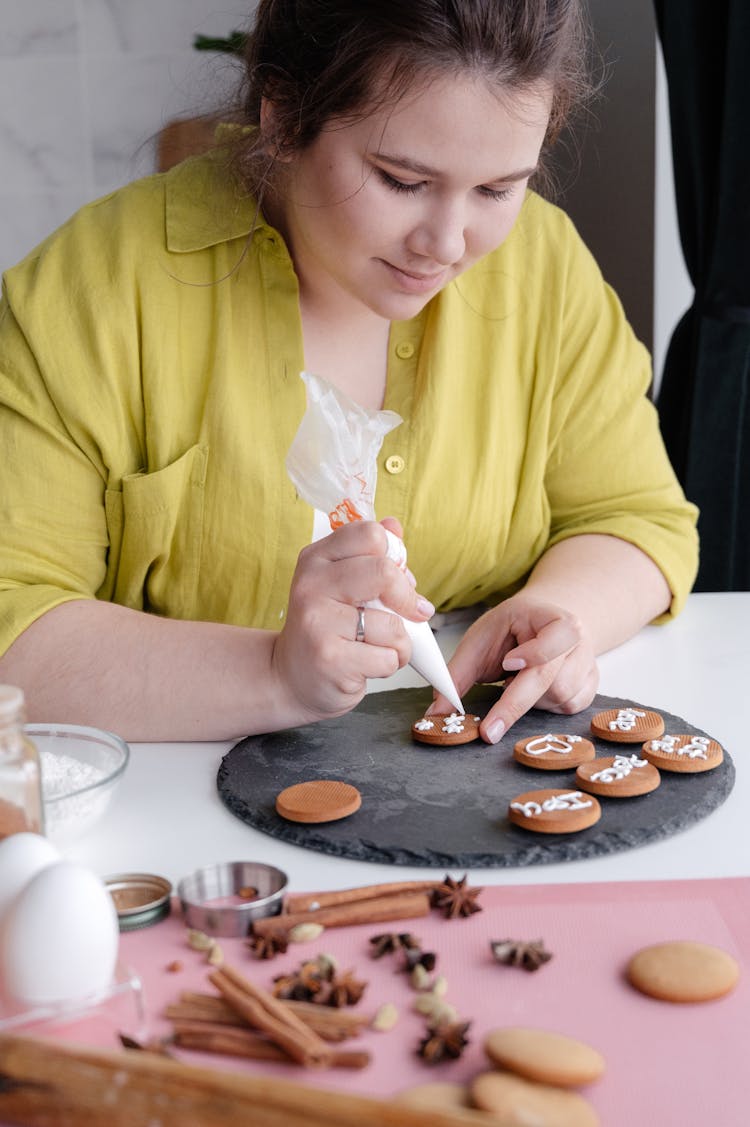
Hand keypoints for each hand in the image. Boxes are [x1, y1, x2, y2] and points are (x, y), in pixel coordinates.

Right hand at [270, 518, 434, 722]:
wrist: (290, 677)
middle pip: (384, 572)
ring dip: (400, 642)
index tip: (400, 580)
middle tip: (411, 614)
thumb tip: (393, 525)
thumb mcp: (342, 584)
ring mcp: (317, 622)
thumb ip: (370, 555)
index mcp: (317, 558)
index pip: (371, 535)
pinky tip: (368, 665)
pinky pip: (387, 657)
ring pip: (392, 624)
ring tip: (378, 647)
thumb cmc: (327, 628)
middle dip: (407, 598)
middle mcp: (311, 584)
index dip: (396, 558)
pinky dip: (390, 664)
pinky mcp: (329, 658)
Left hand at [438, 593, 598, 742]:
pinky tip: (534, 691)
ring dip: (531, 700)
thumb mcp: (481, 639)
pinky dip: (546, 706)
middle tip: (489, 730)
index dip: (534, 653)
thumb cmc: (512, 629)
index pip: (555, 636)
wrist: (542, 624)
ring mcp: (588, 663)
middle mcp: (579, 640)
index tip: (507, 664)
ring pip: (560, 697)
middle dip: (517, 702)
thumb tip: (437, 712)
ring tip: (518, 680)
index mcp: (554, 618)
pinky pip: (568, 707)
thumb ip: (457, 674)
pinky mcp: (590, 686)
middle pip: (553, 679)